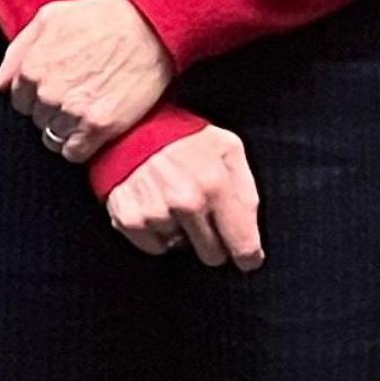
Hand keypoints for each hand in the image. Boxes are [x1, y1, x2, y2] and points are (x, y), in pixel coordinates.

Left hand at [0, 0, 176, 164]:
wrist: (150, 27)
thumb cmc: (100, 17)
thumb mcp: (48, 19)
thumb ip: (16, 52)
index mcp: (32, 67)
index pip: (20, 102)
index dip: (38, 96)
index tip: (58, 87)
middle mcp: (48, 92)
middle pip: (37, 121)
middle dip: (52, 112)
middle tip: (78, 94)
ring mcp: (73, 111)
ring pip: (53, 138)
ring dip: (67, 129)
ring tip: (88, 108)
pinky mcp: (100, 126)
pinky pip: (74, 153)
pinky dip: (81, 146)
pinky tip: (94, 128)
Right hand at [104, 124, 263, 268]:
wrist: (128, 123)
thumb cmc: (183, 135)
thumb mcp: (227, 148)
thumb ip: (245, 190)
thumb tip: (251, 231)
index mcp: (215, 184)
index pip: (243, 245)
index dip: (248, 255)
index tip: (246, 257)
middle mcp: (185, 202)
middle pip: (212, 255)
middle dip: (213, 241)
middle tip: (204, 217)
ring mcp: (155, 212)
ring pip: (182, 249)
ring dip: (181, 233)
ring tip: (173, 202)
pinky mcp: (128, 218)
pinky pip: (154, 247)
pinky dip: (157, 234)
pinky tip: (155, 208)